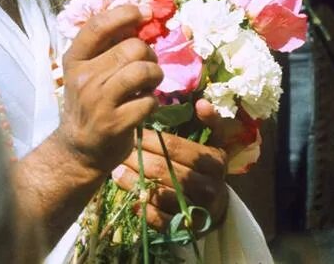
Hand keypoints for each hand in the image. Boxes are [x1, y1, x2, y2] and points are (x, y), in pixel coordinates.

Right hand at [57, 5, 163, 173]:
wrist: (79, 150)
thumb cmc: (90, 104)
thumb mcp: (87, 72)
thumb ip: (107, 48)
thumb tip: (141, 17)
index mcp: (75, 59)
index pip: (98, 26)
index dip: (124, 14)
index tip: (143, 12)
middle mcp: (83, 77)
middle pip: (132, 48)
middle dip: (149, 55)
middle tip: (147, 68)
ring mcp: (98, 101)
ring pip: (142, 71)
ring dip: (154, 76)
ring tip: (149, 85)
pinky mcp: (114, 123)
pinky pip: (148, 101)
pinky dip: (152, 102)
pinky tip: (142, 107)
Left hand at [112, 128, 228, 231]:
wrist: (217, 208)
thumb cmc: (208, 168)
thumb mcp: (216, 144)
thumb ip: (211, 122)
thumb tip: (201, 103)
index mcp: (215, 162)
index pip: (174, 147)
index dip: (150, 139)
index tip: (133, 132)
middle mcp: (208, 187)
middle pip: (162, 169)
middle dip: (137, 158)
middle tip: (119, 150)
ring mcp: (196, 210)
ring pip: (157, 192)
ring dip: (133, 181)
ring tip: (116, 169)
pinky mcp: (183, 229)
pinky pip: (158, 218)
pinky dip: (141, 207)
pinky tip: (130, 196)